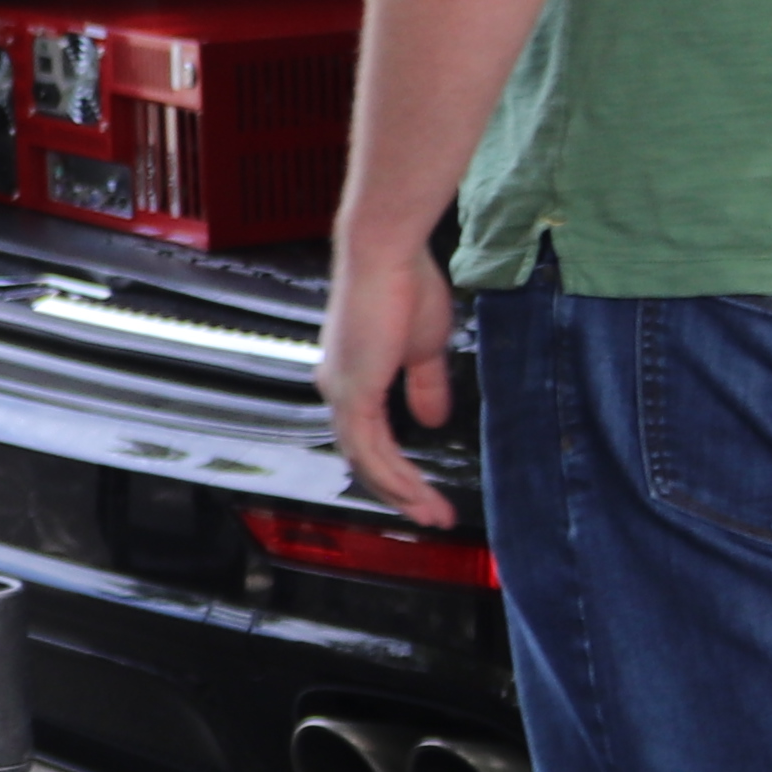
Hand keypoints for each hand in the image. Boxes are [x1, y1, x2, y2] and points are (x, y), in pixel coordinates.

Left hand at [316, 222, 460, 525]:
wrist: (388, 254)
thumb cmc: (405, 285)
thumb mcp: (423, 349)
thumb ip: (425, 387)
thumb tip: (432, 420)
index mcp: (351, 377)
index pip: (368, 438)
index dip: (397, 469)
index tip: (428, 492)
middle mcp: (338, 388)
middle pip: (364, 459)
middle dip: (400, 493)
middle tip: (432, 517)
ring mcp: (341, 392)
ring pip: (366, 462)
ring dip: (402, 493)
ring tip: (433, 515)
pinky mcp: (351, 392)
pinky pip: (370, 449)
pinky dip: (394, 476)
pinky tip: (416, 494)